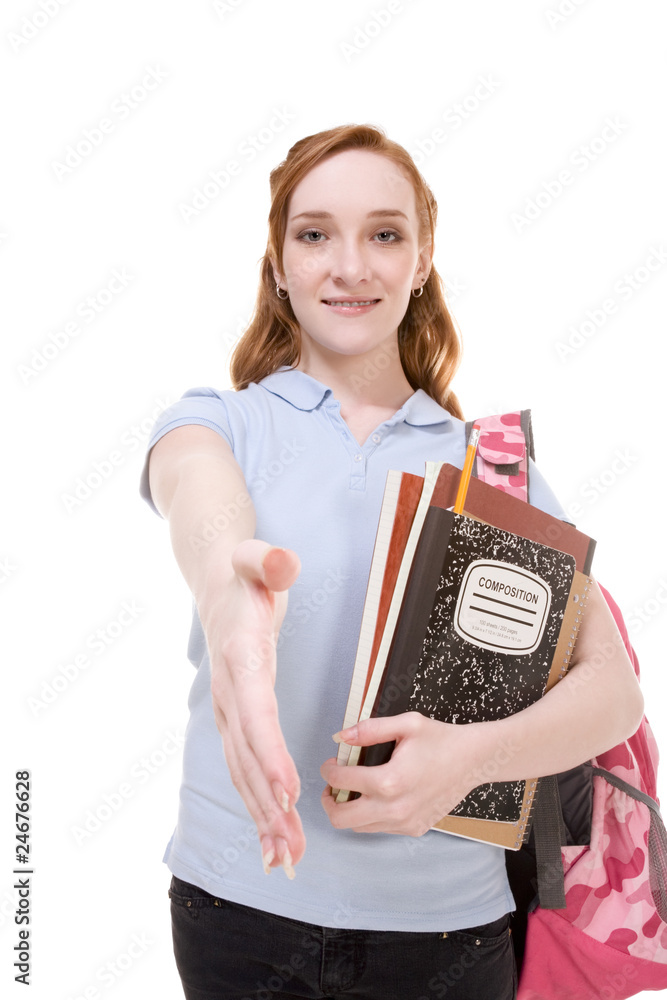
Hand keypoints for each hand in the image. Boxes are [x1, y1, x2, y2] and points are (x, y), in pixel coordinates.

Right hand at [204, 539, 305, 876]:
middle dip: (268, 805)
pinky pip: (246, 768)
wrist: (217, 587)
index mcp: (240, 660)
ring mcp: (229, 712)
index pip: (255, 712)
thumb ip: (268, 560)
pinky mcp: (236, 721)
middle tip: (290, 848)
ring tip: (284, 858)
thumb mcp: (257, 560)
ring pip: (244, 772)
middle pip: (248, 757)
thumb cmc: (245, 577)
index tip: (287, 791)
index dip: (269, 753)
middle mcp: (230, 694)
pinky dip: (259, 804)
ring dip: (264, 817)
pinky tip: (273, 835)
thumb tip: (280, 561)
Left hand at [320, 713, 481, 836]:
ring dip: (351, 809)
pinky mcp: (414, 829)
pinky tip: (381, 795)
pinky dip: (372, 815)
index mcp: (389, 781)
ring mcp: (405, 823)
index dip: (328, 770)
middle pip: (340, 819)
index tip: (331, 763)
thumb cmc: (440, 739)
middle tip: (334, 785)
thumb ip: (369, 729)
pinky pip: (380, 828)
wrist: (474, 760)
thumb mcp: (406, 724)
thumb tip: (340, 737)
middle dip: (330, 800)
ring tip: (358, 788)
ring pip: (358, 827)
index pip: (340, 782)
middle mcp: (395, 809)